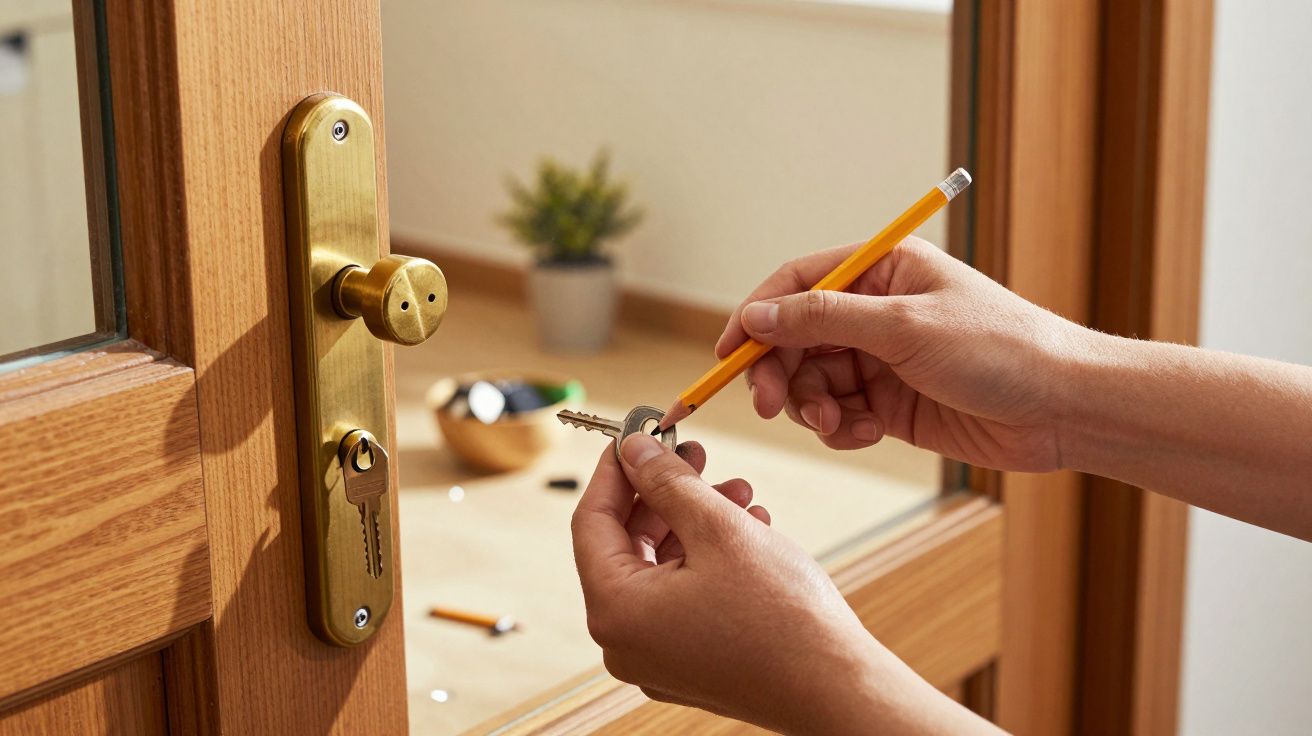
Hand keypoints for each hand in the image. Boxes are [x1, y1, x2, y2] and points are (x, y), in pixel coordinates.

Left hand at [572, 433, 986, 733]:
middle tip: (695, 455)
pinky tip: (747, 528)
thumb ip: (667, 482)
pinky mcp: (689, 664)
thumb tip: (633, 450)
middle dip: (665, 494)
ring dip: (694, 521)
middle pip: (627, 545)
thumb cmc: (782, 618)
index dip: (615, 471)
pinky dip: (706, 558)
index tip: (636, 435)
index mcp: (616, 611)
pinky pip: (682, 596)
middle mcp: (624, 642)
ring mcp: (656, 658)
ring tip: (739, 491)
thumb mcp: (718, 528)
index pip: (591, 522)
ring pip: (661, 568)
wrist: (837, 689)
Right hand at [717, 238, 1085, 471]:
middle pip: (796, 337)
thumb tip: (757, 316)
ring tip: (834, 425)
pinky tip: (862, 434)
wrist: (1064, 408)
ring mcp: (882, 359)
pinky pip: (839, 414)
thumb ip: (824, 319)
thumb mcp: (905, 327)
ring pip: (813, 380)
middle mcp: (876, 310)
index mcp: (882, 269)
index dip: (756, 317)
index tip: (728, 354)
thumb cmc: (1001, 349)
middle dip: (780, 372)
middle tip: (772, 407)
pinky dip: (839, 429)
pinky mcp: (891, 403)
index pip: (796, 283)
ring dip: (812, 406)